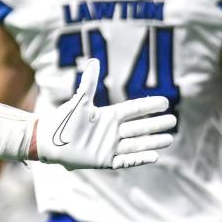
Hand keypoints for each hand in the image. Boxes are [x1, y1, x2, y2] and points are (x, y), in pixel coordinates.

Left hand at [36, 58, 175, 169]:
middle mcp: (112, 131)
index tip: (165, 102)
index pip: (133, 109)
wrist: (48, 141)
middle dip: (155, 124)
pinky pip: (126, 161)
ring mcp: (110, 146)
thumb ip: (89, 83)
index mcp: (108, 116)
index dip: (148, 106)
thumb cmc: (64, 120)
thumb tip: (95, 61)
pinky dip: (139, 159)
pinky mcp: (104, 160)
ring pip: (136, 144)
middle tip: (173, 121)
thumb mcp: (79, 102)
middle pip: (139, 127)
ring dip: (152, 142)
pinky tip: (154, 156)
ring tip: (169, 139)